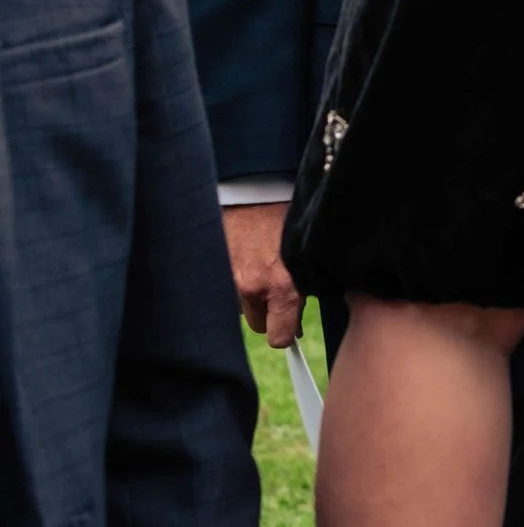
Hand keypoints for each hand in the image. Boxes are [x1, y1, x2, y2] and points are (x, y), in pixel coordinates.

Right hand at [223, 202, 304, 347]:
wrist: (258, 189)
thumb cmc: (289, 221)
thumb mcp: (306, 259)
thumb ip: (302, 291)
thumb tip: (295, 321)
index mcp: (283, 286)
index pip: (279, 336)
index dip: (287, 334)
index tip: (290, 329)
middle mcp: (252, 286)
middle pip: (257, 325)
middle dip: (268, 314)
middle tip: (277, 293)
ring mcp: (228, 278)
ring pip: (241, 306)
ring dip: (250, 295)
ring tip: (260, 267)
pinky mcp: (213, 267)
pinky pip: (225, 287)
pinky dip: (234, 277)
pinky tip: (245, 257)